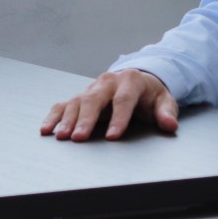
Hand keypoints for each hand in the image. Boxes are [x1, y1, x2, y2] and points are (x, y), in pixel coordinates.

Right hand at [40, 69, 178, 141]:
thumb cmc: (150, 95)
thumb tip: (170, 125)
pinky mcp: (81, 95)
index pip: (123, 100)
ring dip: (68, 120)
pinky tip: (47, 129)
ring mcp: (92, 88)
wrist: (136, 80)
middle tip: (79, 138)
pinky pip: (64, 104)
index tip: (112, 137)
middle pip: (94, 100)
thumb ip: (166, 113)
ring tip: (62, 137)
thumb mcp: (164, 101)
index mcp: (131, 80)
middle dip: (86, 120)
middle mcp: (108, 81)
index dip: (118, 119)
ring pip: (77, 102)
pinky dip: (54, 116)